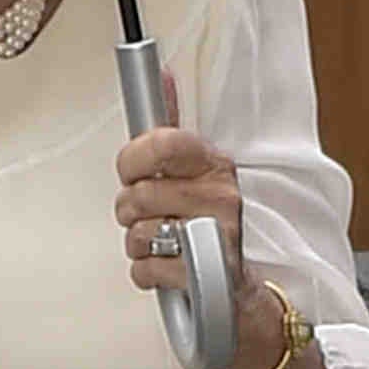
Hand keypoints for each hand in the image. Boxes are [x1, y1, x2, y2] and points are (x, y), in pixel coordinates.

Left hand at [113, 78, 289, 368]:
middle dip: (130, 212)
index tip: (131, 172)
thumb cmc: (208, 227)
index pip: (161, 143)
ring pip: (136, 233)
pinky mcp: (207, 275)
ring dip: (137, 245)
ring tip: (161, 244)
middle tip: (150, 217)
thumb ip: (173, 127)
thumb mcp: (196, 172)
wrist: (238, 294)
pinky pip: (145, 269)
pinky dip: (147, 274)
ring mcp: (216, 235)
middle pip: (137, 195)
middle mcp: (221, 196)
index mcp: (215, 165)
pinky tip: (168, 269)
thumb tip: (160, 73)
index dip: (132, 159)